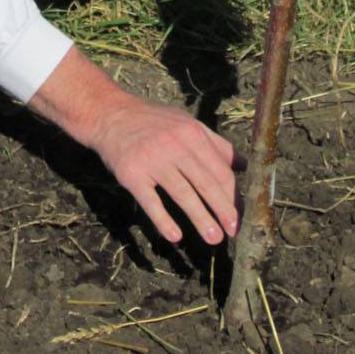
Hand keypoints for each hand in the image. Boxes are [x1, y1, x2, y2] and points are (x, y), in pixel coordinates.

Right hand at [29, 47, 241, 244]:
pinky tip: (175, 236)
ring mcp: (152, 159)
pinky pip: (151, 202)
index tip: (240, 215)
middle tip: (233, 231)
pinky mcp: (131, 174)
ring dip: (200, 219)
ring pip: (183, 194)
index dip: (233, 195)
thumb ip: (215, 144)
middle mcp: (175, 145)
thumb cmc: (153, 121)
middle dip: (223, 210)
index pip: (220, 170)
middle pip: (206, 183)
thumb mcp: (186, 123)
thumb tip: (245, 165)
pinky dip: (163, 220)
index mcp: (192, 133)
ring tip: (214, 238)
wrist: (109, 114)